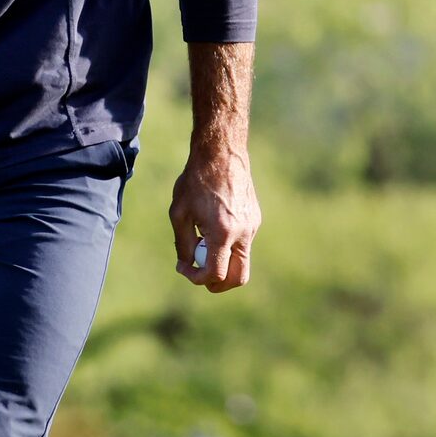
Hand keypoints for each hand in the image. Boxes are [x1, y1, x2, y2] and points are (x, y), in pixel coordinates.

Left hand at [170, 146, 257, 292]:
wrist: (221, 153)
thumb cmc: (196, 181)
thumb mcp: (179, 213)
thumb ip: (183, 244)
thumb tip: (187, 265)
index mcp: (223, 233)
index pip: (216, 274)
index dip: (196, 278)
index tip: (183, 268)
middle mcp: (243, 233)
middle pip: (239, 277)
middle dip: (218, 284)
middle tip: (199, 275)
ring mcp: (253, 226)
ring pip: (242, 260)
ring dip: (222, 262)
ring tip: (202, 240)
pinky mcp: (256, 219)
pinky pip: (243, 243)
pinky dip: (228, 246)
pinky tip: (212, 225)